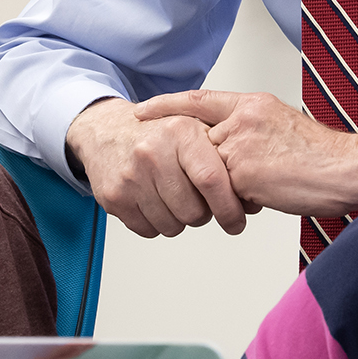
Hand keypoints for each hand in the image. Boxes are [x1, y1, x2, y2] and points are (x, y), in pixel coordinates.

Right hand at [64, 98, 248, 237]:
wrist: (106, 131)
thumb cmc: (157, 133)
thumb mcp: (194, 128)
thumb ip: (225, 158)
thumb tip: (252, 199)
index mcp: (180, 132)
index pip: (212, 180)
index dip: (229, 208)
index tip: (236, 221)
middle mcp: (153, 152)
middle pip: (194, 212)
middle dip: (203, 213)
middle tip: (197, 198)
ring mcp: (130, 176)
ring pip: (173, 225)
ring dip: (180, 219)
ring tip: (173, 195)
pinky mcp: (114, 197)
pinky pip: (149, 230)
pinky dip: (157, 222)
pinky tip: (154, 200)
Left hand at [135, 90, 357, 216]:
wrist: (349, 168)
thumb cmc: (322, 155)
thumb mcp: (281, 127)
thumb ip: (249, 133)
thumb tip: (228, 155)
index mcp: (252, 104)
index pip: (198, 100)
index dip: (166, 105)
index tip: (142, 111)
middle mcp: (243, 119)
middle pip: (200, 144)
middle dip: (205, 167)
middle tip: (220, 175)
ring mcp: (241, 145)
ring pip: (211, 172)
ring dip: (228, 189)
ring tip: (265, 189)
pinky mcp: (244, 174)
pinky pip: (225, 194)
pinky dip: (240, 202)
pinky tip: (268, 198)